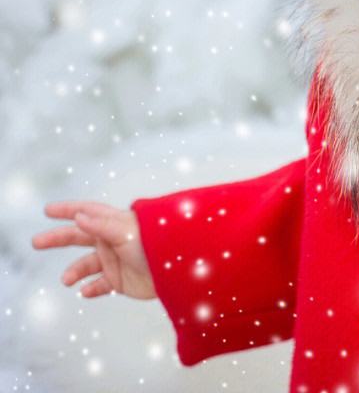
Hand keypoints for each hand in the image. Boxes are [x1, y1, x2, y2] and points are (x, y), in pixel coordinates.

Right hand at [31, 201, 156, 299]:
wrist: (178, 270)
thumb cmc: (156, 244)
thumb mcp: (127, 232)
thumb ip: (101, 226)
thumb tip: (78, 216)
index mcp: (114, 224)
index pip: (88, 212)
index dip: (68, 209)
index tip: (47, 210)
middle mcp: (112, 241)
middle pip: (78, 237)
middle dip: (57, 238)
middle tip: (36, 242)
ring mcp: (115, 261)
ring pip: (86, 265)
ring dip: (74, 271)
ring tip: (67, 279)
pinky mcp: (121, 281)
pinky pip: (100, 285)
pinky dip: (91, 289)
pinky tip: (85, 292)